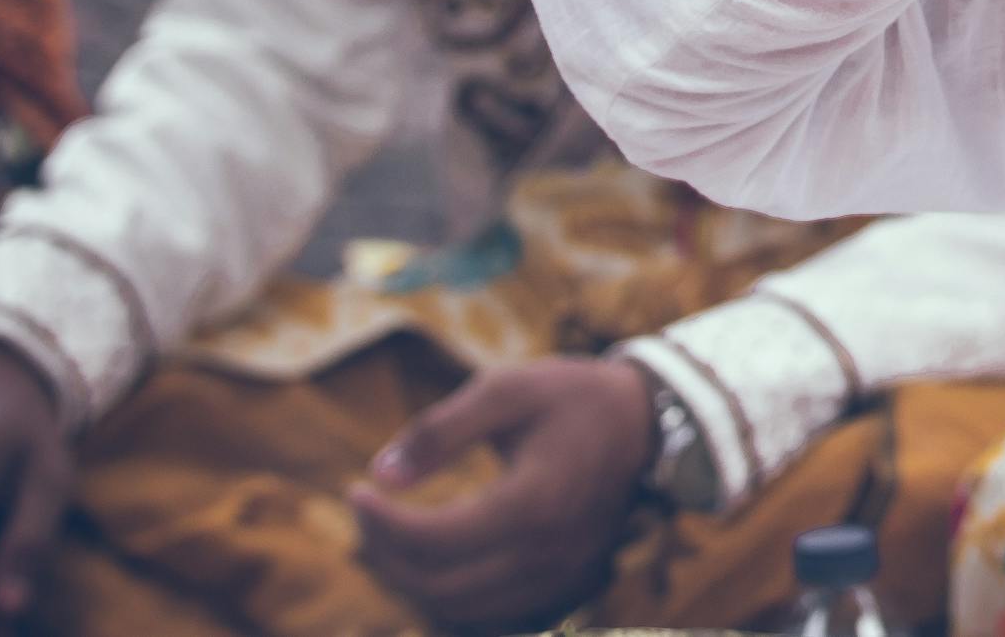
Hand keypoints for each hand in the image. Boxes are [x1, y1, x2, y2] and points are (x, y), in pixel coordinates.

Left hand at [349, 356, 656, 632]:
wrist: (648, 425)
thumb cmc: (573, 398)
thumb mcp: (507, 389)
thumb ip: (440, 429)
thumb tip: (380, 473)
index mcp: (532, 503)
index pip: (433, 540)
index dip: (380, 523)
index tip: (356, 490)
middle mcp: (546, 555)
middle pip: (438, 586)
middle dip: (386, 554)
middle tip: (367, 512)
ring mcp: (557, 579)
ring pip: (459, 611)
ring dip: (411, 581)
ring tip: (390, 534)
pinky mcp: (562, 588)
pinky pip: (489, 617)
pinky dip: (448, 598)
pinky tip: (432, 560)